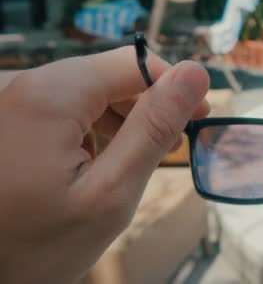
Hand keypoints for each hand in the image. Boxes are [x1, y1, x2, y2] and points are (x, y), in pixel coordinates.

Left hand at [0, 47, 209, 282]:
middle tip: (171, 148)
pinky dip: (94, 127)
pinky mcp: (12, 118)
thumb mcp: (112, 191)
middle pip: (110, 75)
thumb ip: (154, 127)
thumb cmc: (38, 245)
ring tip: (139, 157)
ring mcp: (16, 102)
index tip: (199, 118)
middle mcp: (27, 85)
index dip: (175, 86)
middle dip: (148, 106)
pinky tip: (101, 159)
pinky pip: (66, 107)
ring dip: (123, 118)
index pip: (133, 63)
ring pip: (90, 90)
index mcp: (52, 95)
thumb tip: (195, 72)